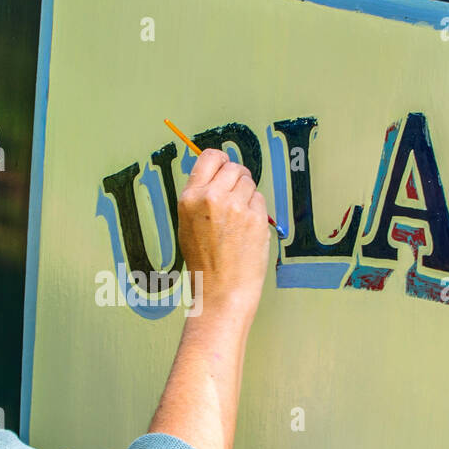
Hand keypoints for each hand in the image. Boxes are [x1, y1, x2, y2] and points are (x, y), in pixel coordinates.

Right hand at [176, 148, 270, 322]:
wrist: (221, 291)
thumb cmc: (204, 262)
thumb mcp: (188, 224)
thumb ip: (201, 196)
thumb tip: (218, 172)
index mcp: (190, 197)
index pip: (209, 157)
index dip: (221, 161)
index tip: (226, 168)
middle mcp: (212, 197)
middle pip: (234, 167)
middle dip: (237, 179)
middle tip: (235, 199)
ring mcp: (236, 207)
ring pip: (249, 182)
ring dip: (247, 195)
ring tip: (238, 220)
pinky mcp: (256, 217)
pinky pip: (260, 200)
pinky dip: (257, 211)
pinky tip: (247, 229)